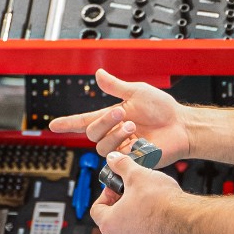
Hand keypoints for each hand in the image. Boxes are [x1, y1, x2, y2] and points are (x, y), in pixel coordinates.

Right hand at [48, 69, 190, 163]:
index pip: (83, 121)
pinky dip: (128, 146)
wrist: (181, 125)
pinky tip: (141, 140)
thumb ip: (116, 86)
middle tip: (123, 113)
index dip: (68, 123)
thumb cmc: (162, 108)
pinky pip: (118, 157)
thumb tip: (98, 74)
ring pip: (102, 146)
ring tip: (134, 126)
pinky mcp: (131, 160)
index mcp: (112, 117)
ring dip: (116, 134)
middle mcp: (114, 133)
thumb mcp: (137, 92)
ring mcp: (122, 148)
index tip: (53, 124)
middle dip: (104, 122)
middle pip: (91, 133)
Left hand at [90, 152, 188, 233]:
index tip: (116, 186)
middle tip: (130, 188)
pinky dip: (144, 218)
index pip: (96, 208)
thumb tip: (113, 159)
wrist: (184, 217)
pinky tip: (155, 206)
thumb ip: (121, 165)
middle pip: (111, 216)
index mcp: (109, 224)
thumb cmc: (160, 202)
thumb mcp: (136, 174)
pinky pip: (141, 229)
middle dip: (119, 200)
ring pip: (126, 224)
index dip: (105, 193)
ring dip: (132, 209)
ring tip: (143, 195)